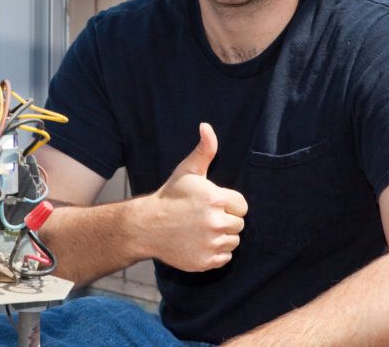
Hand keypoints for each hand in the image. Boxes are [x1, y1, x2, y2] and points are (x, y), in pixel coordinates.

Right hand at [139, 123, 248, 271]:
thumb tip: (207, 126)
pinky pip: (225, 258)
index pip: (242, 206)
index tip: (211, 204)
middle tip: (204, 217)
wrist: (146, 226)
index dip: (229, 204)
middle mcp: (215, 222)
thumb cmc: (170, 197)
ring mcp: (211, 244)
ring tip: (201, 230)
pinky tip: (199, 243)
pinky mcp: (206, 261)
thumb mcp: (187, 171)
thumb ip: (204, 150)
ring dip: (221, 237)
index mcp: (216, 199)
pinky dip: (215, 253)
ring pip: (233, 242)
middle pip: (239, 224)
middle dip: (225, 220)